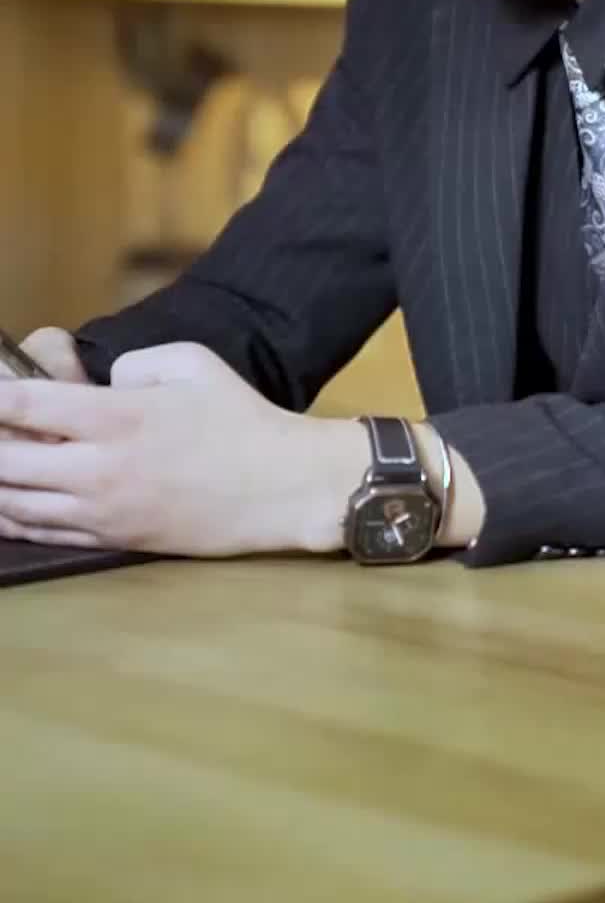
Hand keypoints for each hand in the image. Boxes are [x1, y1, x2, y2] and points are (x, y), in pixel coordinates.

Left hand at [0, 342, 368, 558]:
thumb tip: (101, 385)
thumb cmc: (241, 419)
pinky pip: (41, 532)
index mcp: (118, 418)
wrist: (280, 488)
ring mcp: (102, 511)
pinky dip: (10, 517)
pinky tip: (3, 504)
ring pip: (14, 504)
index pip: (26, 406)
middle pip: (6, 462)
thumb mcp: (193, 362)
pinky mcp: (112, 540)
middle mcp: (99, 469)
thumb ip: (134, 364)